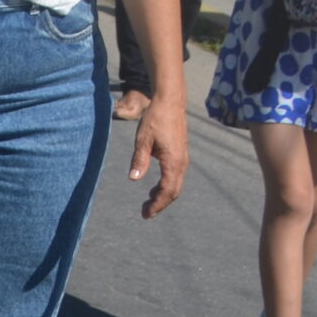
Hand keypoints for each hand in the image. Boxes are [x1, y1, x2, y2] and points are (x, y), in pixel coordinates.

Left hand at [129, 93, 186, 217]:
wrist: (170, 103)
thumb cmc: (155, 119)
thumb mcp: (142, 140)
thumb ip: (139, 160)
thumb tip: (134, 178)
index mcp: (173, 161)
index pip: (166, 190)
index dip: (157, 204)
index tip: (146, 213)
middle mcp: (181, 163)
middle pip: (173, 191)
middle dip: (160, 204)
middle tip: (145, 213)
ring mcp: (183, 159)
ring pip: (175, 185)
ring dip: (163, 195)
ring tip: (148, 202)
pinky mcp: (180, 155)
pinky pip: (175, 176)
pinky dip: (166, 186)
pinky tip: (154, 188)